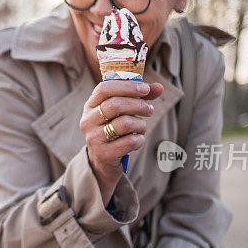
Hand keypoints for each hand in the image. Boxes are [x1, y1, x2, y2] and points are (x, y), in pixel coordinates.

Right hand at [80, 81, 163, 201]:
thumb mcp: (124, 112)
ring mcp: (94, 138)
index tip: (145, 88)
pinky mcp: (104, 154)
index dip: (126, 86)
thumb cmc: (116, 131)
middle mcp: (88, 121)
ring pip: (125, 123)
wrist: (104, 162)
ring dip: (140, 124)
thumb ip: (140, 97)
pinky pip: (130, 141)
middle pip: (115, 105)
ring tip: (141, 127)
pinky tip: (137, 141)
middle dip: (138, 105)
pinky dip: (140, 139)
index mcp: (90, 106)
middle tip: (150, 109)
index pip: (104, 89)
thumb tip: (159, 87)